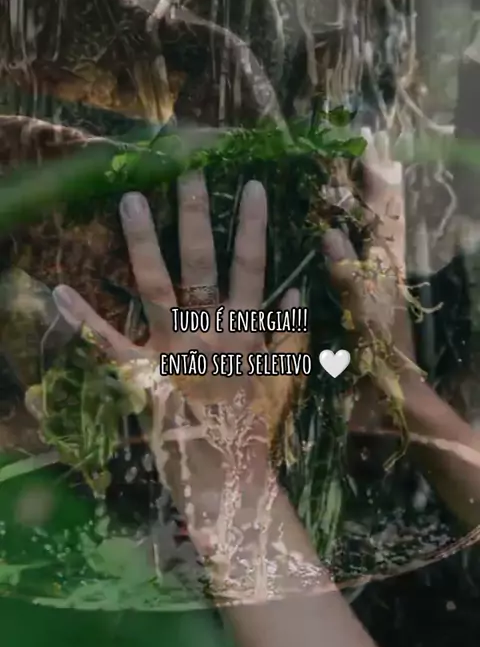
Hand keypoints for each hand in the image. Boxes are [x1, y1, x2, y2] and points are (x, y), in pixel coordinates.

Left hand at [50, 172, 305, 599]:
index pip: (252, 268)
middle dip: (195, 218)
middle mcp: (207, 330)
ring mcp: (172, 350)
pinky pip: (107, 344)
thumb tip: (296, 291)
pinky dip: (81, 319)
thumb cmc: (254, 427)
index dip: (251, 228)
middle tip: (185, 172)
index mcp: (243, 331)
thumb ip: (288, 335)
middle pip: (201, 264)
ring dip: (143, 243)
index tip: (251, 186)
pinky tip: (58, 290)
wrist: (230, 475)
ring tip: (130, 201)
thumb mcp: (282, 378)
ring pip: (156, 287)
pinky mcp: (141, 376)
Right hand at [323, 129, 417, 397]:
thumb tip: (330, 232)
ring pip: (363, 239)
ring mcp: (370, 288)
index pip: (383, 214)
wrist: (394, 402)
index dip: (375, 180)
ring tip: (328, 184)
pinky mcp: (360, 305)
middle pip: (376, 219)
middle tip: (344, 154)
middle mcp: (379, 272)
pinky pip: (349, 265)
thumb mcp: (366, 315)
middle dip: (364, 186)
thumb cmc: (382, 360)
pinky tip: (315, 241)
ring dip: (349, 212)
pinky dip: (336, 246)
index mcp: (385, 269)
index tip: (364, 145)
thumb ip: (349, 274)